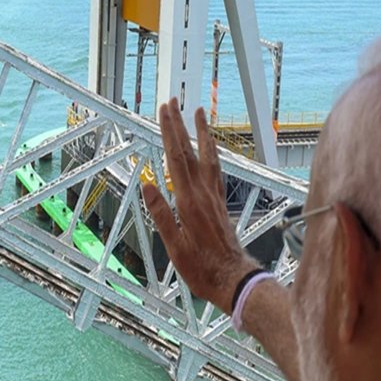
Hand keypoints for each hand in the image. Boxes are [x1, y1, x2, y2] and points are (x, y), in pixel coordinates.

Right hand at [141, 100, 258, 312]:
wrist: (233, 279)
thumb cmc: (202, 268)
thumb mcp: (175, 248)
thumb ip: (162, 216)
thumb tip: (148, 186)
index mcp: (189, 203)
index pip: (176, 160)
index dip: (170, 134)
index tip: (164, 112)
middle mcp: (204, 194)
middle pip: (189, 152)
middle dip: (179, 125)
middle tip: (172, 102)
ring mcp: (214, 196)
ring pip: (207, 157)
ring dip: (201, 133)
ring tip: (197, 112)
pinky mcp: (220, 202)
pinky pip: (216, 169)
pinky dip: (211, 152)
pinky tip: (209, 146)